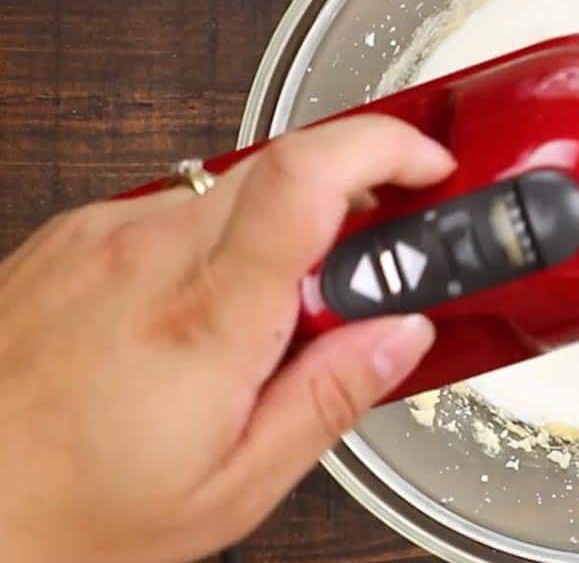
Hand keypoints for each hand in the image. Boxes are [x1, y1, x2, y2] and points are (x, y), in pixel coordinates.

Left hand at [0, 115, 452, 562]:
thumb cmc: (68, 511)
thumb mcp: (230, 488)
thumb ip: (330, 398)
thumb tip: (403, 334)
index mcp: (203, 318)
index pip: (305, 180)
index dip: (384, 149)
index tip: (429, 168)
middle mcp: (148, 252)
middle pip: (284, 162)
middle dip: (352, 188)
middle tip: (368, 261)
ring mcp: (104, 233)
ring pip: (235, 183)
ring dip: (283, 224)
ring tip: (269, 314)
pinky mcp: (75, 231)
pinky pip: (179, 205)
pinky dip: (217, 238)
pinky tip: (199, 310)